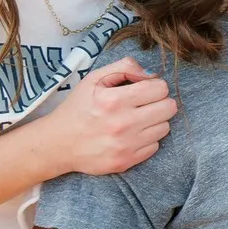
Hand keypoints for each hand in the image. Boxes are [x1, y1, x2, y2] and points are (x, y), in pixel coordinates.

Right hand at [37, 58, 174, 176]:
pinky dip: (146, 139)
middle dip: (160, 102)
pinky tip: (131, 135)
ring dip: (154, 121)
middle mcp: (122, 124)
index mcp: (114, 100)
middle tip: (145, 104)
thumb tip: (152, 74)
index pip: (160, 88)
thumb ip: (124, 67)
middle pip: (169, 108)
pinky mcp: (126, 162)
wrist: (58, 143)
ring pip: (165, 127)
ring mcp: (125, 145)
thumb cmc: (78, 108)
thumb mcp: (94, 79)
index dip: (155, 86)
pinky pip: (155, 146)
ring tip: (136, 119)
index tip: (145, 89)